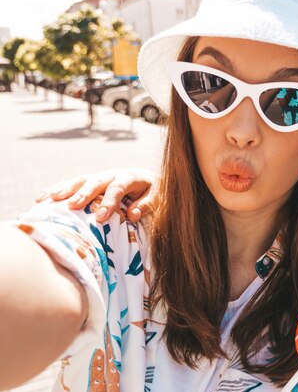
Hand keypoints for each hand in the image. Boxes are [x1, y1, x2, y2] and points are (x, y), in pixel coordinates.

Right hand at [35, 168, 156, 222]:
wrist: (154, 180)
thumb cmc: (157, 193)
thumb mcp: (160, 199)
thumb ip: (147, 205)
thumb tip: (132, 214)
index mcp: (132, 177)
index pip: (118, 187)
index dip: (109, 201)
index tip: (100, 217)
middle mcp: (114, 174)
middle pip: (96, 181)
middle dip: (83, 193)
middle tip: (72, 206)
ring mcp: (102, 177)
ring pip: (82, 180)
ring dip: (65, 188)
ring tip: (49, 199)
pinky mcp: (93, 182)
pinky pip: (74, 184)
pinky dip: (59, 189)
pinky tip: (42, 198)